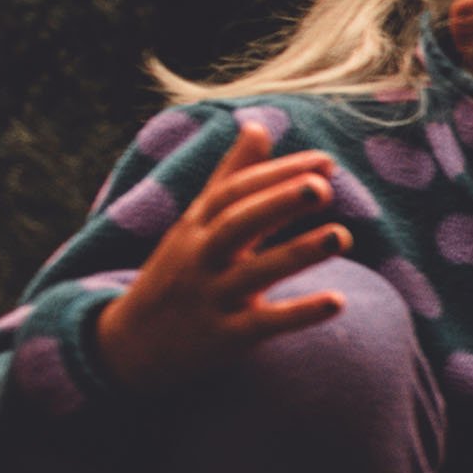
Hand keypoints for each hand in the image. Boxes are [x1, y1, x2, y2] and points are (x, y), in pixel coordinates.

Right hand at [93, 124, 350, 391]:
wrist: (130, 347)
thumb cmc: (178, 274)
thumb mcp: (197, 224)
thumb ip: (231, 177)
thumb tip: (256, 124)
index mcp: (196, 227)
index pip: (234, 193)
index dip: (277, 175)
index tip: (326, 162)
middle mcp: (200, 258)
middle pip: (236, 224)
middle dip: (276, 202)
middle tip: (323, 186)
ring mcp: (210, 299)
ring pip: (253, 273)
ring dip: (297, 254)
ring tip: (341, 236)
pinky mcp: (224, 339)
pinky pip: (263, 324)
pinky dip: (299, 313)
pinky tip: (338, 301)